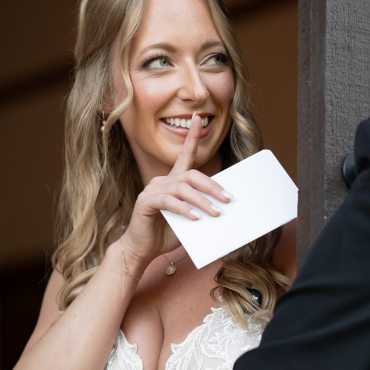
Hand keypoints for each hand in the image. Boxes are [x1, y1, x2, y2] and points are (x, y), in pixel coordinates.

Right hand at [119, 113, 230, 267]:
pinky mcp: (146, 202)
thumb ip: (201, 210)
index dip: (191, 137)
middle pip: (190, 175)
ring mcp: (152, 189)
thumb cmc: (165, 235)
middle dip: (211, 186)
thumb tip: (224, 209)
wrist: (142, 250)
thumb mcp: (189, 220)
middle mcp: (162, 181)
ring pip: (182, 188)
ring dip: (202, 200)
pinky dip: (183, 209)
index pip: (184, 155)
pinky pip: (168, 201)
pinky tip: (194, 218)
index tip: (199, 119)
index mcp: (172, 182)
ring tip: (216, 213)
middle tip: (227, 199)